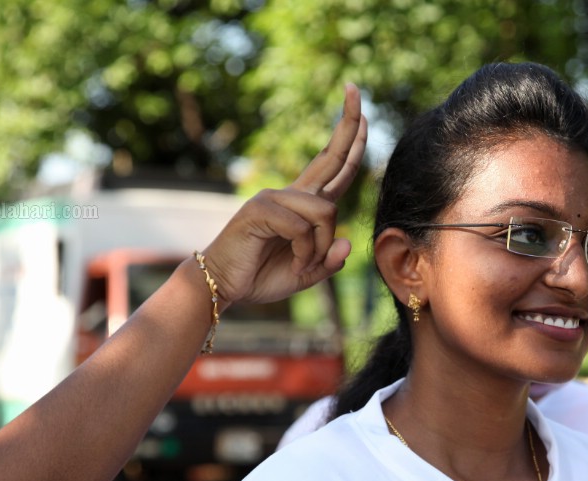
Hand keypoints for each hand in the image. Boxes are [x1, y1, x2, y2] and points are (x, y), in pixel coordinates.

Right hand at [201, 83, 367, 306]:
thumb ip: (328, 261)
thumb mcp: (306, 273)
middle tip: (355, 87)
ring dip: (321, 247)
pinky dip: (305, 252)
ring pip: (325, 212)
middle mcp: (290, 194)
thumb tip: (346, 242)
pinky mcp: (260, 209)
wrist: (224, 285)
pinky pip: (303, 228)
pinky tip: (293, 264)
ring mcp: (274, 197)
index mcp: (303, 204)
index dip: (350, 141)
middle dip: (348, 125)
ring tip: (304, 265)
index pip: (333, 167)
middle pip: (329, 156)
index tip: (363, 113)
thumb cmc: (262, 276)